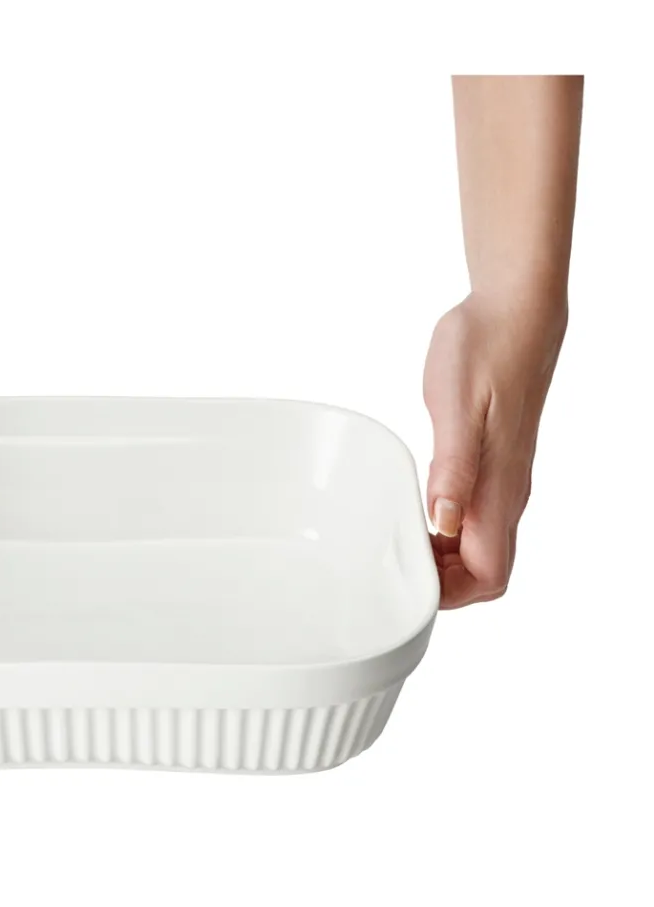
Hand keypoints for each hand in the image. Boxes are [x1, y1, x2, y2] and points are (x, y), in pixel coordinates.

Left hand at [423, 290, 566, 607]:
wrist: (513, 311)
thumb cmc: (485, 350)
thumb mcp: (456, 409)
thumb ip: (452, 469)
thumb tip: (443, 523)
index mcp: (499, 489)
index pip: (488, 575)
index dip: (450, 594)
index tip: (408, 583)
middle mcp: (507, 493)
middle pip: (485, 571)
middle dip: (442, 585)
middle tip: (393, 566)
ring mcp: (502, 479)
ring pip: (479, 546)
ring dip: (441, 559)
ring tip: (397, 543)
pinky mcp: (494, 463)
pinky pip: (474, 517)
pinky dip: (444, 530)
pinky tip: (415, 511)